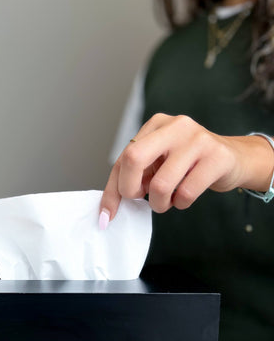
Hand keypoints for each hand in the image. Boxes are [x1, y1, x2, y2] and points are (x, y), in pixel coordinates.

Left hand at [99, 113, 273, 226]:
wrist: (233, 159)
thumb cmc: (188, 164)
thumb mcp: (158, 164)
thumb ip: (133, 178)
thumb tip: (106, 213)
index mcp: (156, 125)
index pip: (123, 158)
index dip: (112, 190)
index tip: (107, 215)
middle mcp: (175, 126)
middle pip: (134, 158)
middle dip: (130, 189)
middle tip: (142, 198)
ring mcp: (198, 139)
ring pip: (161, 184)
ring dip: (160, 203)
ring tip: (168, 201)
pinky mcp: (217, 157)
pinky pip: (186, 192)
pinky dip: (181, 203)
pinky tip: (185, 196)